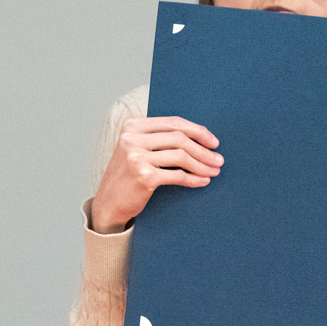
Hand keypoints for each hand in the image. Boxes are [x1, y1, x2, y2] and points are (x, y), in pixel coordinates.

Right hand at [88, 115, 221, 232]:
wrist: (108, 203)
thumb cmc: (128, 175)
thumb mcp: (137, 148)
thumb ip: (159, 138)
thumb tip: (200, 136)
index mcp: (133, 125)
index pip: (173, 122)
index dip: (197, 131)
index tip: (213, 141)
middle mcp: (132, 138)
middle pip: (179, 138)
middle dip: (204, 149)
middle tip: (218, 159)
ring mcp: (136, 157)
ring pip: (181, 156)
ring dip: (202, 164)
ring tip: (213, 171)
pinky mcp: (143, 176)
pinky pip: (178, 175)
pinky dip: (194, 179)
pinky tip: (202, 181)